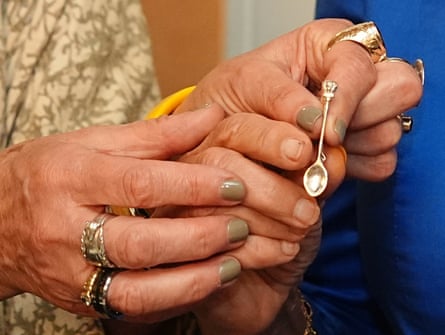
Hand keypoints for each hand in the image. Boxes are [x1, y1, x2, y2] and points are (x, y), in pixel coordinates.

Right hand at [0, 105, 255, 320]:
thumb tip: (212, 116)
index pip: (139, 184)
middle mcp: (66, 231)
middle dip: (199, 238)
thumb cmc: (49, 172)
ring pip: (136, 292)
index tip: (234, 185)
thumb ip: (157, 133)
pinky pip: (132, 311)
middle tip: (240, 226)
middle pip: (141, 244)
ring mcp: (71, 274)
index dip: (193, 186)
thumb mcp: (95, 142)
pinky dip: (174, 302)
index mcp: (71, 178)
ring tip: (233, 265)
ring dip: (193, 282)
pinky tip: (204, 284)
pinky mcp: (79, 301)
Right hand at [153, 113, 345, 333]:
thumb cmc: (284, 230)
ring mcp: (184, 209)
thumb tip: (332, 155)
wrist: (266, 283)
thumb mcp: (311, 197)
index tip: (308, 144)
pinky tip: (283, 251)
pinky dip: (262, 249)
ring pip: (216, 202)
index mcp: (228, 145)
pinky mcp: (185, 250)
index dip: (274, 126)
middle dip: (272, 186)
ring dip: (271, 218)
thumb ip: (320, 174)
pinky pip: (218, 244)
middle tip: (308, 210)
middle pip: (220, 160)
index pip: (240, 120)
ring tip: (300, 230)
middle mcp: (198, 170)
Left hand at [177, 19, 422, 180]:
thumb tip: (316, 122)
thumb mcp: (248, 82)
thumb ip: (282, 98)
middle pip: (399, 90)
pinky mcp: (363, 148)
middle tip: (323, 136)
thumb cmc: (239, 91)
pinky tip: (322, 164)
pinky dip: (353, 170)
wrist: (228, 127)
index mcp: (332, 45)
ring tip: (314, 149)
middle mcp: (355, 76)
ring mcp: (364, 113)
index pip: (362, 66)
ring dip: (352, 148)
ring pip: (389, 132)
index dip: (347, 99)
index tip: (324, 132)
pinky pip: (382, 163)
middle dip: (361, 118)